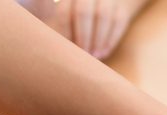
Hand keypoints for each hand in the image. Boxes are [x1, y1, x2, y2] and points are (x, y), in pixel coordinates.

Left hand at [24, 0, 152, 58]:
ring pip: (104, 16)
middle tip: (82, 54)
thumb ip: (50, 24)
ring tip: (94, 56)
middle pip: (84, 12)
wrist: (102, 2)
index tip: (66, 49)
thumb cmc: (72, 13)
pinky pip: (118, 22)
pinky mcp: (122, 7)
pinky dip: (111, 39)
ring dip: (98, 39)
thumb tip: (44, 46)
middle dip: (83, 36)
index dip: (65, 32)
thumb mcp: (57, 12)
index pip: (64, 11)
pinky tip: (104, 53)